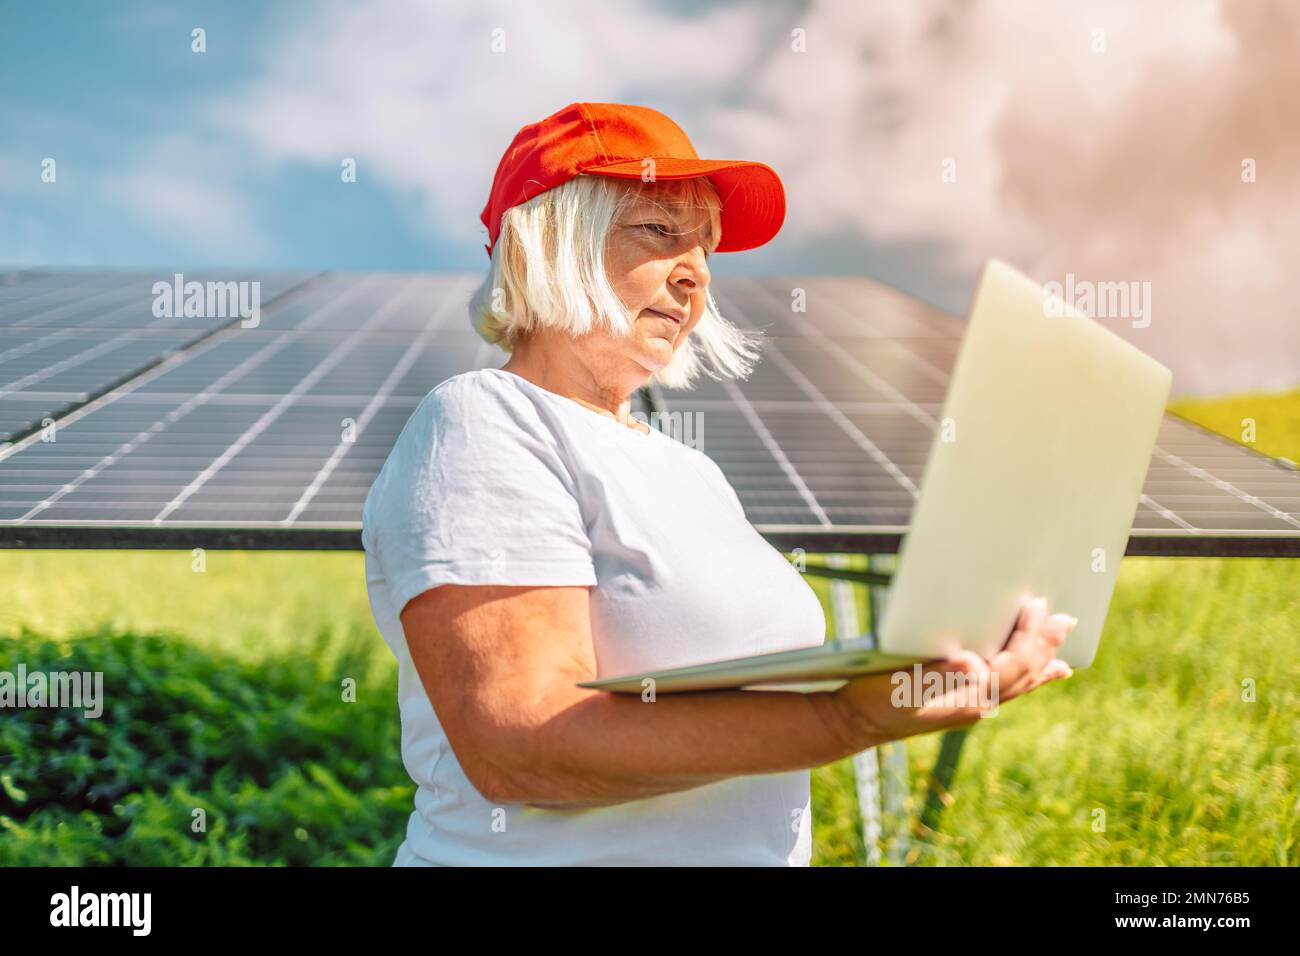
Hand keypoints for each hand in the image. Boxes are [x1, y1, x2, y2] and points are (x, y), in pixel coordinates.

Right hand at [831, 595, 1075, 746]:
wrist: (853, 723)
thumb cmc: (872, 699)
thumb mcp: (898, 684)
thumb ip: (936, 674)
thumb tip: (971, 662)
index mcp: (964, 700)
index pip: (1010, 666)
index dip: (1028, 637)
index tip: (1037, 607)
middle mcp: (976, 707)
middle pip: (1023, 675)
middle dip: (1045, 646)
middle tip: (1065, 620)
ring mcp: (971, 708)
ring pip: (1020, 684)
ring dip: (1042, 661)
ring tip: (1062, 647)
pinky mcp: (962, 704)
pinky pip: (1007, 690)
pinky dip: (1029, 679)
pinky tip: (1041, 674)